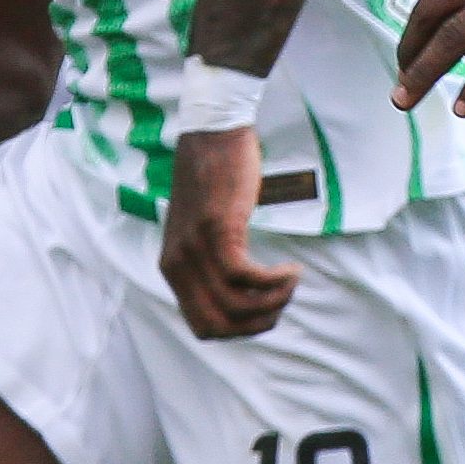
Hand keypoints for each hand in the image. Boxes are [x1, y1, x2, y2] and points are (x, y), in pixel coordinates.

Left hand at [160, 125, 301, 339]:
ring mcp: (195, 247)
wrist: (212, 132)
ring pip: (235, 305)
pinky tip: (291, 270)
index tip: (264, 311)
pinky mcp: (218, 229)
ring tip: (291, 282)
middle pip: (219, 325)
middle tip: (283, 301)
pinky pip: (246, 276)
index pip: (203, 327)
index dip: (238, 331)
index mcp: (173, 268)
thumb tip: (239, 298)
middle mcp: (178, 263)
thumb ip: (209, 262)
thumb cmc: (215, 179)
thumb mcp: (202, 229)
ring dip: (273, 302)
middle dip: (258, 325)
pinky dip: (274, 281)